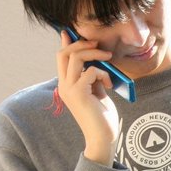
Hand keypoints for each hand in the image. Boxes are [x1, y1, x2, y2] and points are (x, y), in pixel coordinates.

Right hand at [55, 31, 119, 164]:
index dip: (66, 43)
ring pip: (75, 58)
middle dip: (81, 44)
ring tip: (108, 58)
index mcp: (66, 85)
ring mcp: (69, 89)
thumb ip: (92, 77)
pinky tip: (110, 85)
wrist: (103, 138)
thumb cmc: (102, 117)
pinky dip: (103, 73)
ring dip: (94, 54)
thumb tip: (95, 62)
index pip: (61, 58)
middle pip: (64, 53)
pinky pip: (91, 71)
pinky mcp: (79, 93)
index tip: (71, 31)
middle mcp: (64, 85)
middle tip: (98, 44)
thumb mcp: (96, 92)